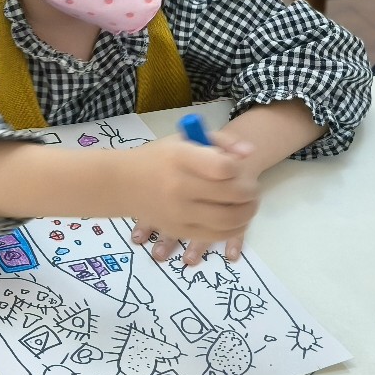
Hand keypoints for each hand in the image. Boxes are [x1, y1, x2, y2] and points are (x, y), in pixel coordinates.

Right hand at [127, 131, 256, 263]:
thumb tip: (250, 154)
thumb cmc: (159, 158)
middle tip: (252, 187)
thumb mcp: (185, 139)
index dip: (239, 168)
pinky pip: (217, 235)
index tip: (237, 168)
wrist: (122, 183)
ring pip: (230, 219)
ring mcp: (179, 212)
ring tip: (247, 203)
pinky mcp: (179, 230)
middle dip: (251, 190)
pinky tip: (236, 219)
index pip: (223, 167)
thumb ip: (221, 142)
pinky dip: (234, 228)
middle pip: (233, 194)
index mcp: (180, 158)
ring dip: (248, 211)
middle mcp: (178, 186)